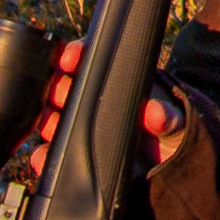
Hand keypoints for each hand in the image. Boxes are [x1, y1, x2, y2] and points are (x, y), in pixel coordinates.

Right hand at [28, 39, 187, 179]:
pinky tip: (43, 157)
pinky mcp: (78, 156)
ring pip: (55, 117)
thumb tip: (156, 113)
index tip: (71, 59)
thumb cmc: (172, 133)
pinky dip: (46, 156)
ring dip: (49, 119)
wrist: (171, 165)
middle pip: (66, 87)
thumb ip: (169, 118)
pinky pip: (55, 154)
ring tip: (51, 124)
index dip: (76, 55)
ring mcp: (85, 127)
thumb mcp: (175, 122)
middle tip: (60, 94)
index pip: (90, 59)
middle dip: (59, 88)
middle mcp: (96, 100)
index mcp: (117, 82)